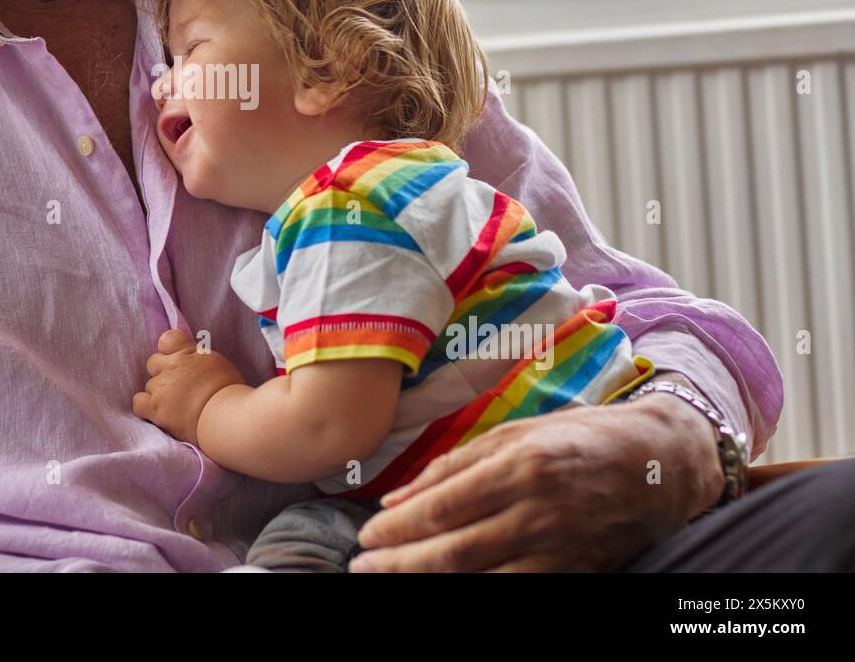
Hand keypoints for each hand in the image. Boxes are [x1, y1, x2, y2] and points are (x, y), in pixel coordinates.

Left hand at [133, 329, 245, 446]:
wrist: (225, 416)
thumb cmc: (229, 391)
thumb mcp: (218, 363)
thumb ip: (199, 358)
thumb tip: (193, 360)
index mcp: (188, 352)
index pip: (168, 339)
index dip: (169, 350)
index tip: (176, 360)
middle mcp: (172, 366)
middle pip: (154, 363)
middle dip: (162, 373)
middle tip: (178, 387)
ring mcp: (162, 388)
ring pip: (149, 385)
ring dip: (158, 393)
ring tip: (175, 405)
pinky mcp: (156, 409)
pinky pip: (139, 402)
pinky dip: (146, 407)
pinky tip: (158, 412)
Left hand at [349, 390, 723, 571]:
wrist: (662, 463)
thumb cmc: (581, 437)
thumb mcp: (518, 432)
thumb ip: (456, 463)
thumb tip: (398, 496)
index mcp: (520, 465)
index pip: (443, 507)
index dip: (399, 528)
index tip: (367, 537)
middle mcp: (538, 509)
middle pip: (454, 550)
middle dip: (400, 563)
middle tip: (363, 567)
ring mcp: (559, 547)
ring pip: (480, 578)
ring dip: (428, 582)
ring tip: (392, 581)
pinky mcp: (575, 572)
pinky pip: (516, 590)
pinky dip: (476, 592)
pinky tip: (448, 589)